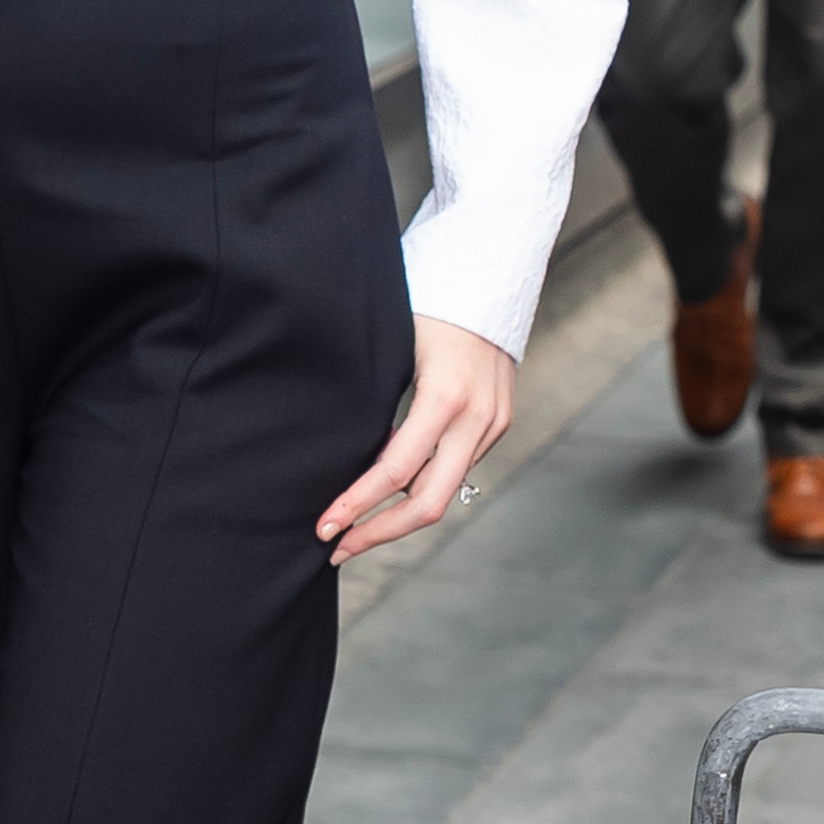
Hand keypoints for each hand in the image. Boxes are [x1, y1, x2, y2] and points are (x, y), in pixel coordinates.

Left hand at [317, 315, 513, 565]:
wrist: (489, 274)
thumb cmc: (428, 301)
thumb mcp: (393, 345)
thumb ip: (376, 399)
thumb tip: (344, 451)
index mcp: (444, 398)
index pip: (394, 471)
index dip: (357, 504)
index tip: (324, 526)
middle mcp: (476, 419)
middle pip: (427, 504)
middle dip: (378, 532)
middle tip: (336, 549)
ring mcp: (492, 423)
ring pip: (444, 491)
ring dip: (399, 514)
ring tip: (355, 528)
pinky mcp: (498, 422)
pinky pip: (457, 466)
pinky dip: (421, 482)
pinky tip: (388, 488)